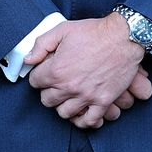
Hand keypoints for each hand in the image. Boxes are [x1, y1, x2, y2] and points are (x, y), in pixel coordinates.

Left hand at [26, 14, 151, 128]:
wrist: (123, 37)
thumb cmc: (94, 32)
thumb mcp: (62, 30)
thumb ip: (41, 45)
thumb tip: (28, 60)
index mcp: (56, 70)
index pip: (35, 82)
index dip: (38, 76)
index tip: (44, 73)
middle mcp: (69, 86)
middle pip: (47, 100)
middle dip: (48, 92)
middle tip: (55, 85)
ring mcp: (87, 96)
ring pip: (64, 113)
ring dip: (63, 105)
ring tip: (67, 97)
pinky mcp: (103, 101)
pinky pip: (89, 121)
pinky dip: (83, 120)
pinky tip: (81, 112)